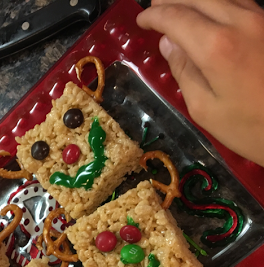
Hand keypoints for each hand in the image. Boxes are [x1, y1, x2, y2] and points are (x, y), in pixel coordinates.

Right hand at [137, 0, 263, 165]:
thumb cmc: (249, 127)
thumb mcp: (204, 108)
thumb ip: (184, 71)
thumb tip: (169, 44)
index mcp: (216, 47)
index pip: (176, 18)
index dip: (155, 16)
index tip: (142, 20)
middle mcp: (239, 22)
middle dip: (172, 0)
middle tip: (154, 5)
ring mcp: (260, 19)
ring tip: (176, 6)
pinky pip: (239, 2)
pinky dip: (216, 3)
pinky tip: (207, 12)